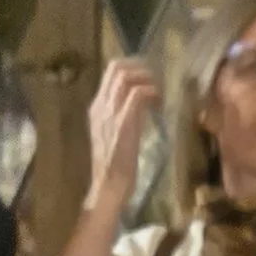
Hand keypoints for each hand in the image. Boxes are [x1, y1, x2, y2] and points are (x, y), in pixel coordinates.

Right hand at [86, 58, 159, 210]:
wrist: (107, 188)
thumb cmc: (114, 168)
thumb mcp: (113, 135)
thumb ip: (121, 118)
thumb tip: (138, 105)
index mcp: (97, 108)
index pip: (111, 72)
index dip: (132, 68)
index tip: (148, 79)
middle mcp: (100, 106)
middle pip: (117, 68)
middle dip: (141, 68)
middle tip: (155, 83)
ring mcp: (110, 113)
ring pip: (126, 77)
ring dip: (148, 80)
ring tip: (158, 95)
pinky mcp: (123, 123)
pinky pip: (137, 94)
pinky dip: (152, 93)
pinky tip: (159, 105)